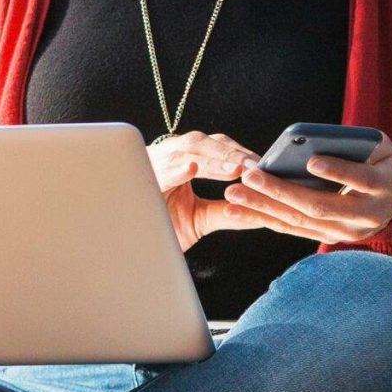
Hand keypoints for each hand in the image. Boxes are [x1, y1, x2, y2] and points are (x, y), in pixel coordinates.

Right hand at [147, 131, 276, 249]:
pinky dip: (174, 169)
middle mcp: (164, 157)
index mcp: (178, 160)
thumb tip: (258, 212)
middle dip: (229, 153)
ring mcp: (149, 166)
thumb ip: (224, 212)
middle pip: (200, 143)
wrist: (131, 249)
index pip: (212, 146)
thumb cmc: (162, 228)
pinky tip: (191, 169)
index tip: (260, 162)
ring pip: (183, 154)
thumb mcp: (199, 220)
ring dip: (211, 160)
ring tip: (235, 169)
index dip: (235, 151)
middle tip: (254, 165)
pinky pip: (157, 172)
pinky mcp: (138, 182)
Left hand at [221, 132, 391, 244]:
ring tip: (233, 194)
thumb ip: (356, 143)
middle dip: (281, 191)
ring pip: (301, 221)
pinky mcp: (329, 238)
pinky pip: (293, 229)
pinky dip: (264, 219)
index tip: (311, 161)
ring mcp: (345, 231)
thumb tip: (315, 140)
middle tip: (249, 175)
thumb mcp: (380, 149)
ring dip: (263, 208)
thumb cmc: (383, 165)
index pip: (360, 179)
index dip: (337, 171)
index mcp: (382, 186)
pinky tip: (238, 212)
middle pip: (319, 205)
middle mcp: (365, 215)